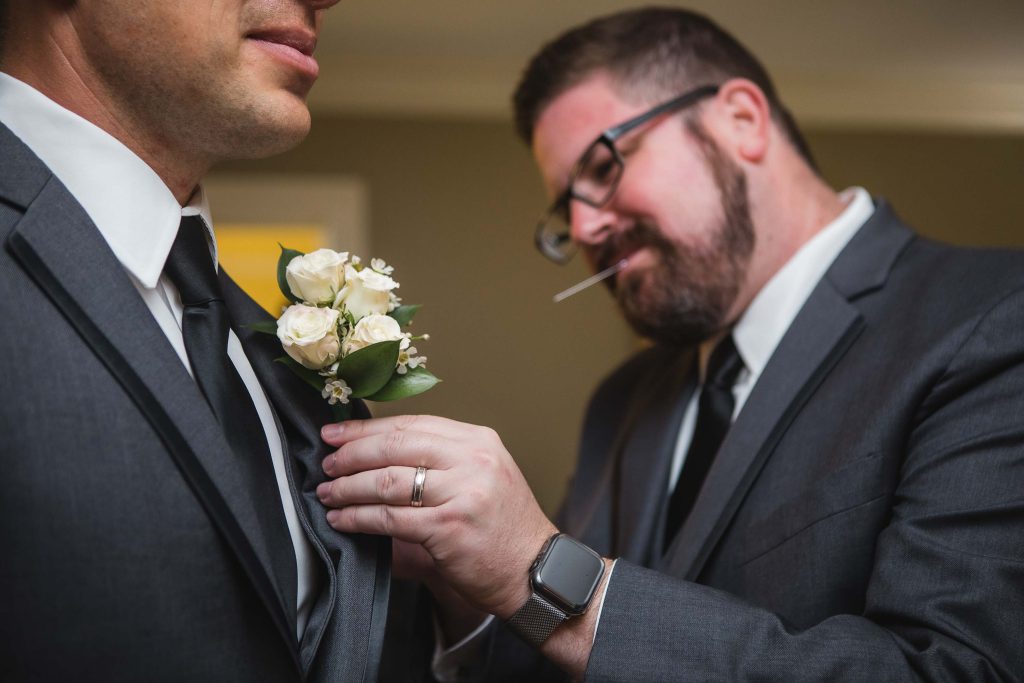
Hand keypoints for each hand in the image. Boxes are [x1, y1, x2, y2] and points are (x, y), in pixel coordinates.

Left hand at [317, 415, 556, 617]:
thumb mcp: (482, 477)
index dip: (368, 428)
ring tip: (328, 493)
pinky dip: (357, 517)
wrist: (534, 572)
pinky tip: (341, 519)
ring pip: (386, 481)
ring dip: (348, 487)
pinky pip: (388, 517)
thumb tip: (375, 453)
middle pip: (395, 446)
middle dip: (352, 453)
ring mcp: (461, 493)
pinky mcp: (447, 527)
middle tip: (327, 462)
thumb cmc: (503, 528)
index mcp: (478, 441)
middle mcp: (472, 460)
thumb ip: (440, 461)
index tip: (337, 433)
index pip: (412, 424)